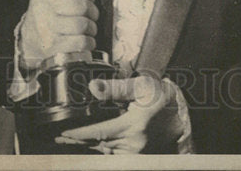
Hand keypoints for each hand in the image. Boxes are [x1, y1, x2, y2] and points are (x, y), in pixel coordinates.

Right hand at [18, 0, 112, 69]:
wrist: (30, 42)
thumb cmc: (51, 14)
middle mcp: (42, 7)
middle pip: (82, 5)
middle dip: (93, 12)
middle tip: (90, 17)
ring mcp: (45, 28)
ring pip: (82, 24)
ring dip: (91, 29)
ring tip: (88, 30)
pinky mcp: (51, 47)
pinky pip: (81, 42)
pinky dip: (88, 43)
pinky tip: (85, 42)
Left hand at [57, 76, 188, 153]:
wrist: (180, 114)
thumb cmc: (161, 97)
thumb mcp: (141, 86)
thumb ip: (116, 87)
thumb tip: (94, 87)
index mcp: (134, 125)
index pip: (99, 132)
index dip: (79, 133)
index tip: (64, 132)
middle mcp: (133, 142)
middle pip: (98, 143)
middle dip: (77, 141)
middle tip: (59, 137)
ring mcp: (135, 150)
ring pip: (104, 149)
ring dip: (87, 145)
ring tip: (69, 139)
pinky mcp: (136, 154)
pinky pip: (113, 152)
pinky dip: (99, 147)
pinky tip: (88, 142)